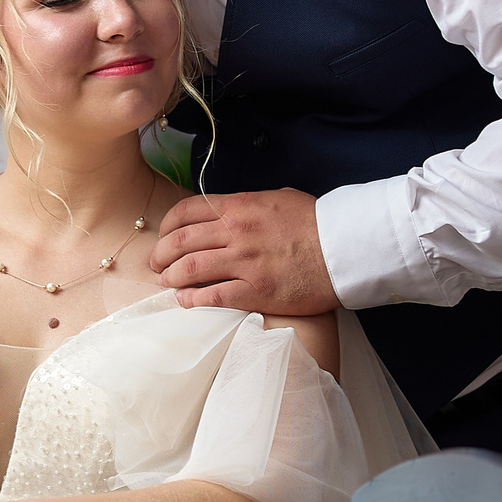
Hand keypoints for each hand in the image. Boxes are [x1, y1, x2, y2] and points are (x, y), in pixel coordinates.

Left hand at [147, 188, 340, 314]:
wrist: (345, 248)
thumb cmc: (316, 222)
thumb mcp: (277, 199)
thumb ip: (247, 205)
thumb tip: (227, 211)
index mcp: (239, 206)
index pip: (186, 212)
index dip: (167, 227)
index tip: (163, 237)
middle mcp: (236, 231)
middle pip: (180, 241)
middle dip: (161, 254)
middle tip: (156, 265)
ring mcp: (244, 262)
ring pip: (189, 269)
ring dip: (171, 278)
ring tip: (167, 283)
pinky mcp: (255, 290)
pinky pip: (212, 296)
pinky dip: (192, 300)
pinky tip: (185, 301)